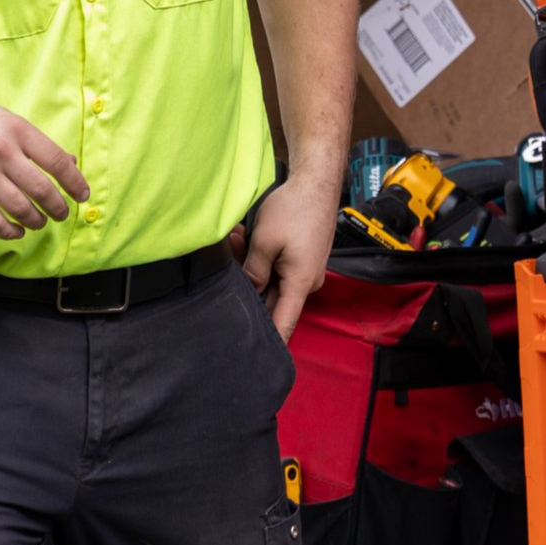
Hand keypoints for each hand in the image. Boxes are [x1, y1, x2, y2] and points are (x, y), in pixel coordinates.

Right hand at [0, 91, 87, 240]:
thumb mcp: (5, 121)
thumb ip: (35, 143)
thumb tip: (70, 164)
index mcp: (16, 129)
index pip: (56, 161)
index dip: (75, 182)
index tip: (82, 195)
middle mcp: (1, 151)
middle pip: (42, 189)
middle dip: (58, 207)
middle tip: (62, 213)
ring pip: (21, 208)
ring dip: (37, 220)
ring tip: (40, 221)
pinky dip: (10, 231)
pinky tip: (17, 230)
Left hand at [235, 173, 336, 341]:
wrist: (315, 183)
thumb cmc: (294, 210)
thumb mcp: (265, 242)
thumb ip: (254, 272)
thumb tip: (248, 292)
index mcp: (300, 283)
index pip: (284, 323)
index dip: (272, 342)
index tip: (259, 361)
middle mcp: (305, 282)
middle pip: (271, 299)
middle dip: (247, 286)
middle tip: (230, 261)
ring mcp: (304, 269)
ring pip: (269, 279)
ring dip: (251, 265)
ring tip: (237, 238)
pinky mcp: (300, 257)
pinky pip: (276, 266)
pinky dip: (260, 256)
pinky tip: (245, 237)